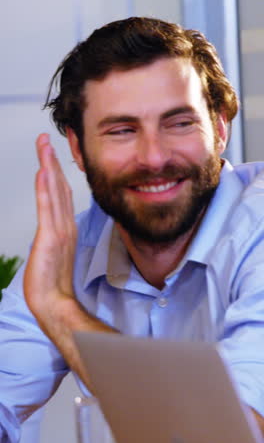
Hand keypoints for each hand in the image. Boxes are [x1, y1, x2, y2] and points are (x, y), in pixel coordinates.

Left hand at [24, 133, 76, 330]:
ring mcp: (59, 230)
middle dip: (52, 161)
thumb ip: (57, 238)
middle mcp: (65, 225)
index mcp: (66, 228)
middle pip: (59, 187)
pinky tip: (44, 172)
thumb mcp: (55, 255)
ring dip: (49, 167)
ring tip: (45, 145)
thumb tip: (56, 229)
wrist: (53, 302)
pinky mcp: (49, 238)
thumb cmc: (52, 283)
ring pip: (54, 192)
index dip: (57, 172)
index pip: (62, 195)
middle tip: (46, 139)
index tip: (51, 155)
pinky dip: (47, 189)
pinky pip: (48, 209)